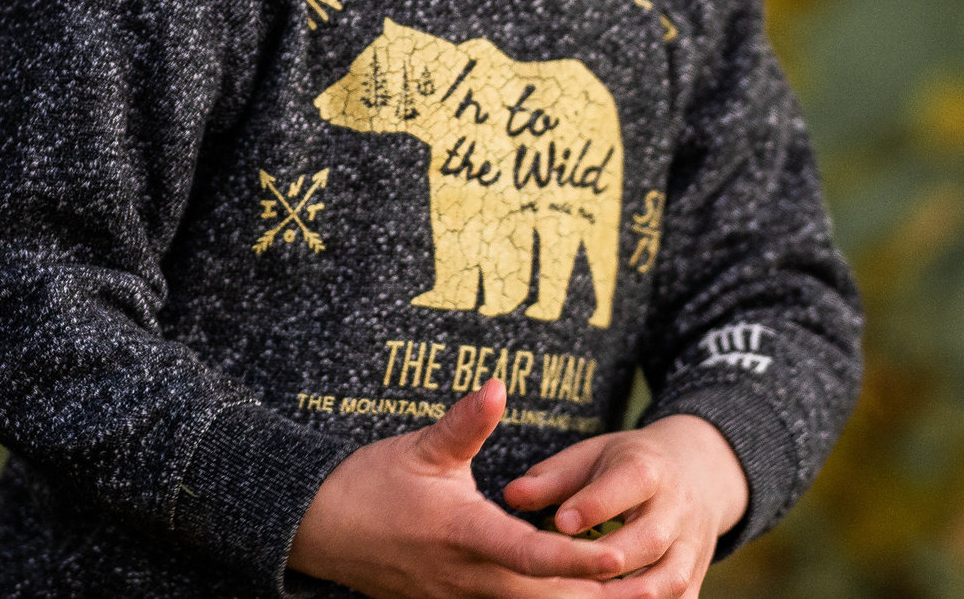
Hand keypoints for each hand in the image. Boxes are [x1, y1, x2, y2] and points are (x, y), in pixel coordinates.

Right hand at [288, 377, 628, 598]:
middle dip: (593, 596)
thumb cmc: (370, 484)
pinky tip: (577, 593)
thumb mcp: (421, 447)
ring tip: (626, 592)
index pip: (532, 555)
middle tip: (646, 585)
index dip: (578, 559)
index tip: (618, 557)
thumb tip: (498, 385)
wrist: (317, 530)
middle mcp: (466, 579)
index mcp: (464, 535)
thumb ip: (465, 422)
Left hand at [499, 415, 748, 598]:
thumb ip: (552, 479)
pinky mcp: (696, 576)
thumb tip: (511, 496)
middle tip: (566, 575)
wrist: (697, 473)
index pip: (630, 482)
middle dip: (611, 559)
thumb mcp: (592, 458)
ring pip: (669, 578)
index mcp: (649, 469)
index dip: (595, 504)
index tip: (559, 522)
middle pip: (652, 537)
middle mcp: (678, 508)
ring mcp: (691, 546)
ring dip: (628, 596)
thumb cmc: (626, 467)